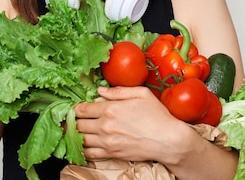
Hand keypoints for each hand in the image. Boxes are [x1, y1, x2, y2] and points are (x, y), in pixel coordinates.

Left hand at [74, 86, 190, 162]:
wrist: (168, 141)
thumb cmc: (157, 116)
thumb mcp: (141, 94)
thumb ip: (118, 91)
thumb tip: (100, 90)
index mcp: (110, 109)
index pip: (83, 109)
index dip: (77, 108)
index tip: (77, 108)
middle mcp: (105, 126)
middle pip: (79, 124)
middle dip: (75, 121)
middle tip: (76, 119)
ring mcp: (107, 142)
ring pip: (81, 139)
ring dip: (77, 135)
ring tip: (78, 131)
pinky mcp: (111, 154)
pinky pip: (89, 154)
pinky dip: (83, 150)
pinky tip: (84, 145)